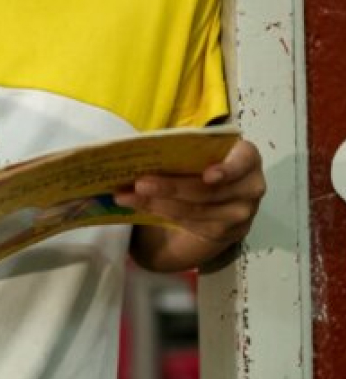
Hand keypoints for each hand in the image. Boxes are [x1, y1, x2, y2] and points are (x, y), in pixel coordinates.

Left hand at [117, 139, 265, 260]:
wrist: (226, 197)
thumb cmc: (210, 160)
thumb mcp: (207, 150)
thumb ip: (189, 148)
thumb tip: (145, 145)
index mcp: (247, 159)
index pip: (244, 161)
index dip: (229, 169)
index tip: (208, 175)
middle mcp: (249, 188)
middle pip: (208, 192)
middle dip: (171, 188)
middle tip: (140, 183)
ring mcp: (238, 215)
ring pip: (195, 211)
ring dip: (158, 204)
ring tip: (129, 196)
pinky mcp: (223, 234)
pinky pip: (190, 224)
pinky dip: (162, 213)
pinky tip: (141, 206)